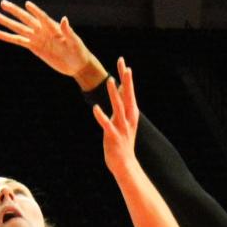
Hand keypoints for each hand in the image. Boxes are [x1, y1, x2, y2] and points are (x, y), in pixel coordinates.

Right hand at [0, 0, 101, 82]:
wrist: (76, 65)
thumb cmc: (78, 52)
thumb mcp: (75, 42)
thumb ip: (68, 31)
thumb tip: (65, 19)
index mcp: (53, 27)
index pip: (42, 17)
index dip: (35, 11)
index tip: (27, 4)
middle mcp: (43, 30)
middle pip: (26, 19)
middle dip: (14, 11)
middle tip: (2, 3)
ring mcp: (37, 39)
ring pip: (19, 29)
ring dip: (7, 23)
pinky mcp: (34, 48)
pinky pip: (19, 41)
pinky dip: (9, 38)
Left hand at [92, 57, 138, 172]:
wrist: (125, 164)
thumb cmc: (122, 141)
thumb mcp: (123, 121)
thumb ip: (121, 105)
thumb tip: (118, 90)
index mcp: (131, 113)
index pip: (129, 91)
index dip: (126, 76)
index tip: (123, 61)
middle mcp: (128, 118)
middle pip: (127, 96)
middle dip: (126, 80)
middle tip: (125, 65)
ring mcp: (122, 127)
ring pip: (118, 107)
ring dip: (113, 93)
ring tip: (109, 80)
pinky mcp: (113, 136)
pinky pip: (107, 125)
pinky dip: (101, 116)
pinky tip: (95, 109)